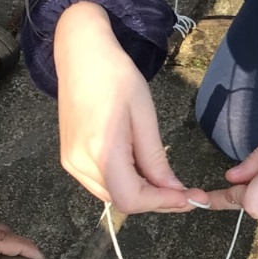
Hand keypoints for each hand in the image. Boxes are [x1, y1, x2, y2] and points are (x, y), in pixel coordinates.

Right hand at [54, 1, 208, 213]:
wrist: (81, 55)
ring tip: (166, 180)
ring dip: (140, 193)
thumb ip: (156, 159)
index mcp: (101, 150)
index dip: (162, 203)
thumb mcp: (144, 116)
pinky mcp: (69, 158)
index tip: (188, 197)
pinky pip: (100, 182)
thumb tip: (173, 190)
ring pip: (111, 194)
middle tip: (186, 193)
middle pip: (122, 200)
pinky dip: (124, 182)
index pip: (131, 199)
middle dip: (156, 200)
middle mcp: (80, 162)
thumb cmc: (116, 76)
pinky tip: (141, 168)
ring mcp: (71, 162)